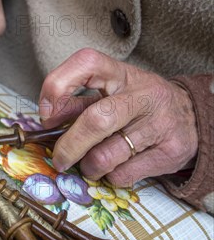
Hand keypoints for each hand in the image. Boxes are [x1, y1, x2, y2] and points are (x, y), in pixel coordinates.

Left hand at [39, 49, 197, 186]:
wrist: (192, 117)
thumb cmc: (137, 105)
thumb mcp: (110, 93)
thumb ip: (78, 103)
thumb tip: (45, 123)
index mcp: (121, 74)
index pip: (86, 63)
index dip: (58, 87)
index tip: (47, 115)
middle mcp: (143, 95)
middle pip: (96, 121)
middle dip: (69, 146)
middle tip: (59, 158)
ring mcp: (160, 123)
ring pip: (106, 156)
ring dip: (88, 167)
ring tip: (91, 164)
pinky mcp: (171, 151)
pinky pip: (123, 175)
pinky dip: (110, 177)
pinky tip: (115, 167)